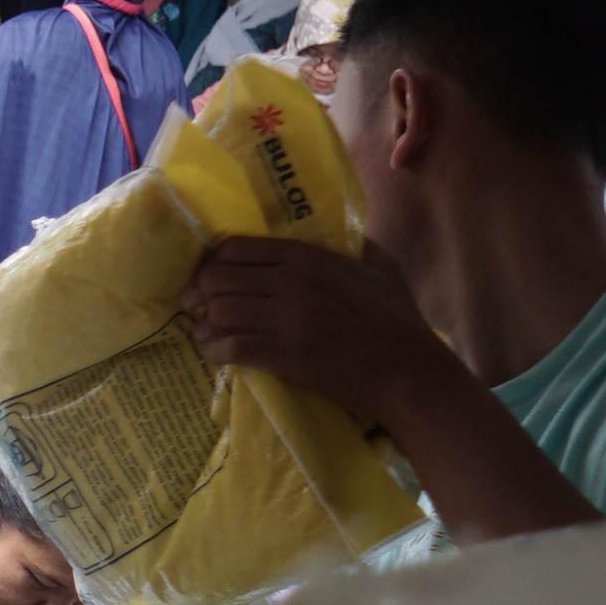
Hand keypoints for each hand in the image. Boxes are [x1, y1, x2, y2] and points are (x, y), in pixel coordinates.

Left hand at [183, 233, 445, 428]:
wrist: (407, 372)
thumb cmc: (399, 320)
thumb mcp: (383, 266)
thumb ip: (358, 244)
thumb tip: (345, 232)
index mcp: (309, 256)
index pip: (237, 248)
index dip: (212, 263)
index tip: (207, 278)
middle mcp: (292, 282)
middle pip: (218, 278)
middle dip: (202, 294)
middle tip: (198, 308)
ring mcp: (287, 319)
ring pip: (219, 311)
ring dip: (205, 324)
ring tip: (206, 333)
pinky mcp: (284, 355)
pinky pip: (230, 346)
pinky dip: (213, 349)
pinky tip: (214, 352)